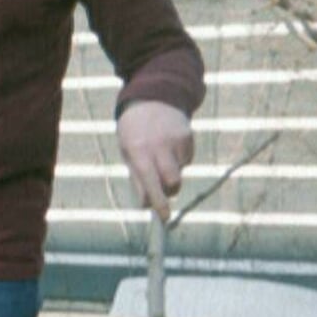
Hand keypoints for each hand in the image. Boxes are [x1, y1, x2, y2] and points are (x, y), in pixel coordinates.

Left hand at [117, 101, 192, 218]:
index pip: (150, 182)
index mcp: (138, 150)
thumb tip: (145, 205)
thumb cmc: (134, 130)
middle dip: (169, 190)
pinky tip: (169, 145)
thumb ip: (136, 177)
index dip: (158, 202)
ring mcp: (177, 141)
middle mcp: (159, 146)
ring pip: (180, 172)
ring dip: (172, 172)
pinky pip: (186, 160)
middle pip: (173, 182)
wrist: (153, 98)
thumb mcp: (127, 151)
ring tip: (161, 155)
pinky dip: (178, 159)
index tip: (164, 218)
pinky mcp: (188, 138)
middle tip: (161, 185)